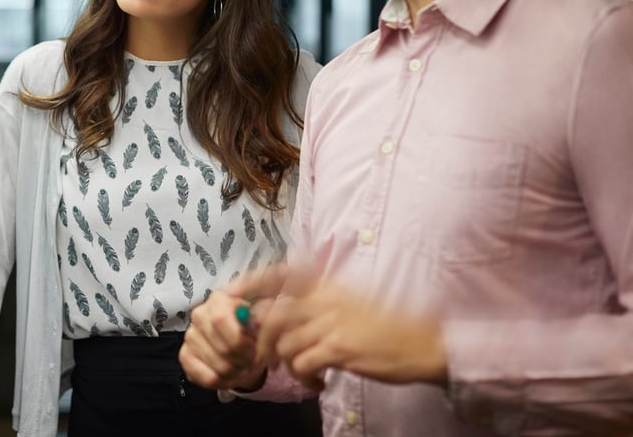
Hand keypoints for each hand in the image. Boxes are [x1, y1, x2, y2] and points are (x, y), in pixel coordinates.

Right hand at [179, 288, 269, 391]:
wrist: (241, 347)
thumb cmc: (252, 331)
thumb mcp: (263, 321)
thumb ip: (263, 318)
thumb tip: (259, 320)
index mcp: (218, 299)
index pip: (221, 319)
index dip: (240, 341)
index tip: (254, 351)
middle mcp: (200, 314)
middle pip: (223, 347)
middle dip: (244, 361)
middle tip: (253, 362)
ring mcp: (190, 335)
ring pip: (218, 366)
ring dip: (237, 373)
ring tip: (243, 368)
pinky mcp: (185, 356)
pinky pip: (208, 378)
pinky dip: (224, 382)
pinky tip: (230, 376)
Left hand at [256, 274, 448, 387]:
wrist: (424, 343)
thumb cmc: (389, 324)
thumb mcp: (352, 299)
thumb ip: (320, 300)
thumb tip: (284, 310)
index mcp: (327, 283)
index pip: (279, 274)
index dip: (251, 282)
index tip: (232, 293)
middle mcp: (325, 297)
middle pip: (272, 314)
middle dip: (260, 339)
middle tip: (264, 358)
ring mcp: (331, 321)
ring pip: (283, 343)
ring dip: (286, 364)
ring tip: (303, 374)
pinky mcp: (338, 347)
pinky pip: (301, 363)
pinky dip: (303, 377)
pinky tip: (317, 383)